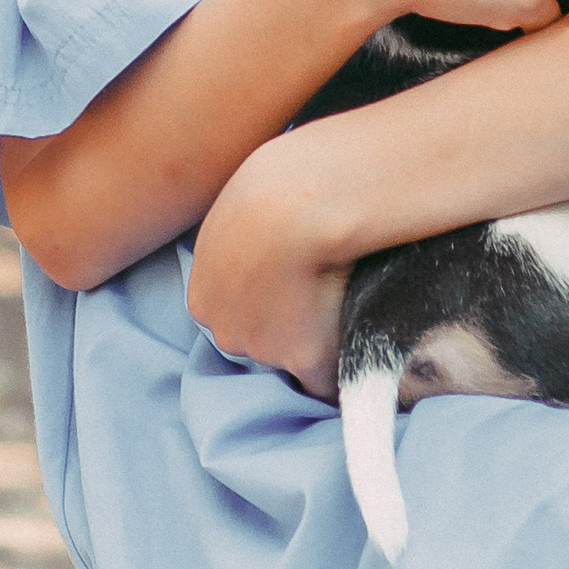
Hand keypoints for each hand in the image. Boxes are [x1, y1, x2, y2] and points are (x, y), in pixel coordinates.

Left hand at [188, 128, 356, 393]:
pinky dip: (343, 373)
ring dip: (319, 341)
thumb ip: (246, 240)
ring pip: (295, 358)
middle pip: (261, 346)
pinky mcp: (305, 358)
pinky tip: (366, 357)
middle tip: (323, 293)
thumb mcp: (242, 207)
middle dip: (288, 329)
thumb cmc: (278, 185)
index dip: (270, 304)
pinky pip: (326, 383)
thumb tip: (274, 247)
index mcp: (203, 298)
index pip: (237, 318)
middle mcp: (226, 332)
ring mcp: (265, 350)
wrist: (301, 203)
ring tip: (347, 301)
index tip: (295, 287)